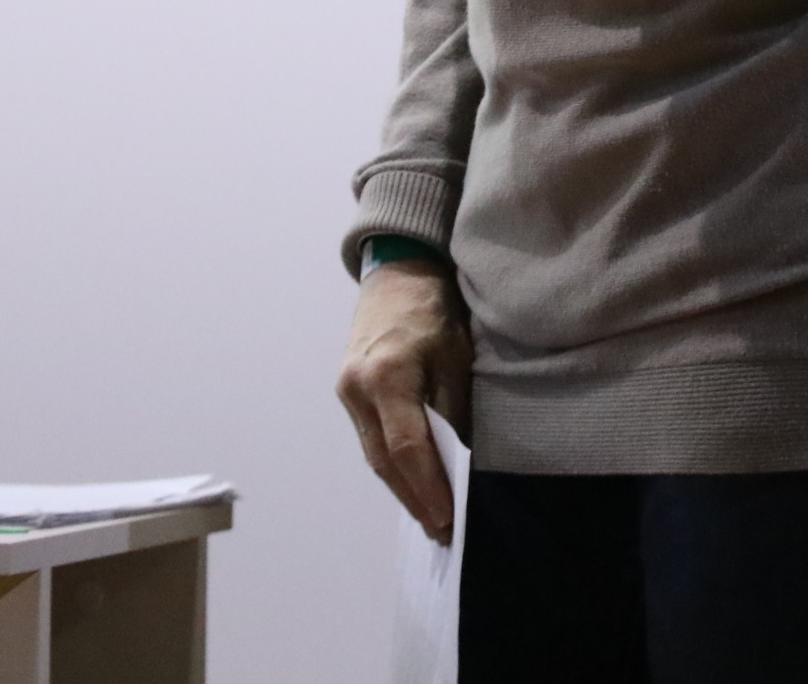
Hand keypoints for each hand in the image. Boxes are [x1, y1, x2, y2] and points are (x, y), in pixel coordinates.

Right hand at [335, 262, 470, 542]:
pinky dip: (392, 465)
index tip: (448, 520)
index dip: (428, 488)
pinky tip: (412, 484)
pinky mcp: (347, 393)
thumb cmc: (434, 310)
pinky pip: (371, 439)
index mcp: (387, 375)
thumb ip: (453, 410)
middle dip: (414, 500)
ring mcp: (346, 391)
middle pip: (385, 461)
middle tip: (442, 533)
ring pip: (375, 454)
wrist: (396, 274)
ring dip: (402, 488)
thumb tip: (461, 465)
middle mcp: (357, 388)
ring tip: (431, 518)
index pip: (407, 447)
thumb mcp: (455, 356)